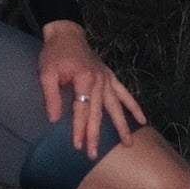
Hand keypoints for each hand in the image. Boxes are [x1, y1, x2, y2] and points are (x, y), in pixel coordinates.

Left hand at [38, 20, 147, 157]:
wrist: (67, 35)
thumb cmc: (55, 54)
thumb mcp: (46, 73)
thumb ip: (51, 96)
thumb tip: (54, 120)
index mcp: (84, 79)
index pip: (81, 110)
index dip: (79, 129)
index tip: (77, 146)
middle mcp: (99, 81)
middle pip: (98, 112)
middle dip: (96, 134)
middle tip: (93, 154)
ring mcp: (107, 79)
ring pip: (116, 106)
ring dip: (122, 125)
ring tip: (128, 143)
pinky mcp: (111, 77)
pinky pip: (125, 93)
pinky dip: (134, 106)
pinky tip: (143, 119)